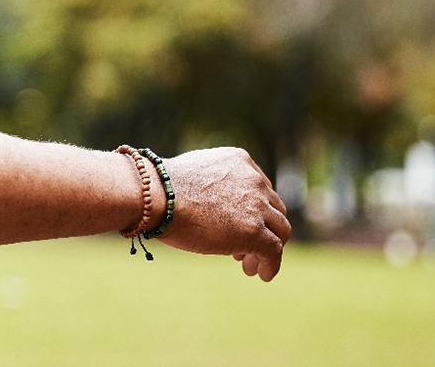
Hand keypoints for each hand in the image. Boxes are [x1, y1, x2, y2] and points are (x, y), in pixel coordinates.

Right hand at [155, 147, 290, 280]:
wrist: (156, 196)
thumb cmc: (161, 188)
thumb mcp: (194, 175)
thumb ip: (212, 186)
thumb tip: (209, 205)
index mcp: (239, 161)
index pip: (260, 188)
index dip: (254, 210)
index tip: (241, 224)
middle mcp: (254, 180)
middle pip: (273, 209)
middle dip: (263, 228)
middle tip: (246, 248)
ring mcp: (257, 205)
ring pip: (279, 230)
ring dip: (267, 249)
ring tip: (250, 265)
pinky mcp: (254, 231)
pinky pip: (273, 250)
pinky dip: (271, 264)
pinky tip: (262, 274)